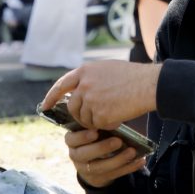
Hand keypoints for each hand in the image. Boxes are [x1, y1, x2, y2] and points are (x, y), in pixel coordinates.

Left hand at [43, 60, 161, 131]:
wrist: (148, 85)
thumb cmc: (133, 76)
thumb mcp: (106, 68)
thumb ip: (90, 77)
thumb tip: (80, 88)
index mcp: (84, 71)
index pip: (61, 85)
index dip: (52, 97)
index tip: (46, 106)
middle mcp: (84, 85)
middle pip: (73, 106)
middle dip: (79, 114)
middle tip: (91, 117)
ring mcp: (91, 100)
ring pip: (84, 118)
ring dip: (95, 120)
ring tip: (111, 114)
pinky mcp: (99, 114)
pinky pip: (97, 125)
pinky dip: (106, 125)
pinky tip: (117, 118)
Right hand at [61, 123, 145, 185]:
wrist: (94, 162)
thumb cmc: (96, 138)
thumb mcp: (94, 130)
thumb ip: (100, 123)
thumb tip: (118, 112)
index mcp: (73, 141)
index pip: (71, 139)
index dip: (82, 137)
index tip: (95, 132)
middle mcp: (76, 156)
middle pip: (84, 154)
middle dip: (101, 148)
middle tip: (118, 141)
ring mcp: (86, 169)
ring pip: (99, 167)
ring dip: (117, 160)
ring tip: (132, 152)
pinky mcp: (99, 178)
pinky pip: (114, 175)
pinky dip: (128, 168)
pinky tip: (140, 161)